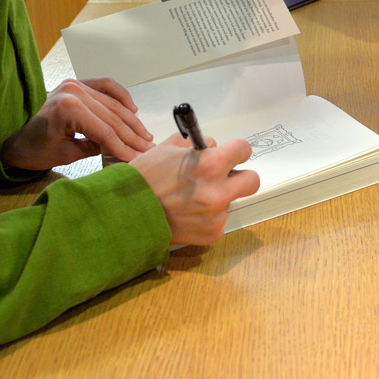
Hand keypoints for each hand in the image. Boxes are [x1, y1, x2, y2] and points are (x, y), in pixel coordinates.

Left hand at [0, 77, 152, 170]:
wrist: (9, 134)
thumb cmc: (31, 149)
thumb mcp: (64, 155)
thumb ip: (94, 148)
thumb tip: (121, 151)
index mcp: (69, 109)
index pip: (105, 131)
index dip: (124, 147)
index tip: (139, 159)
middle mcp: (74, 91)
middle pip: (112, 116)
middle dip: (132, 135)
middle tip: (148, 149)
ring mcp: (75, 84)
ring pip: (112, 102)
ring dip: (130, 120)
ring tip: (145, 135)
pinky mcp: (75, 83)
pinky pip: (104, 85)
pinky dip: (120, 96)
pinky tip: (132, 109)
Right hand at [132, 135, 259, 245]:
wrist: (126, 214)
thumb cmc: (144, 179)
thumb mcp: (168, 148)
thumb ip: (196, 144)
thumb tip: (212, 146)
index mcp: (210, 164)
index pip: (244, 150)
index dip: (236, 150)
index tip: (231, 153)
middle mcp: (218, 191)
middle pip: (252, 180)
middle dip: (239, 176)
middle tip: (224, 176)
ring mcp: (216, 215)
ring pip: (231, 201)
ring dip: (219, 197)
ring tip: (191, 198)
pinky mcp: (212, 233)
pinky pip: (219, 219)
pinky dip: (208, 216)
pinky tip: (188, 213)